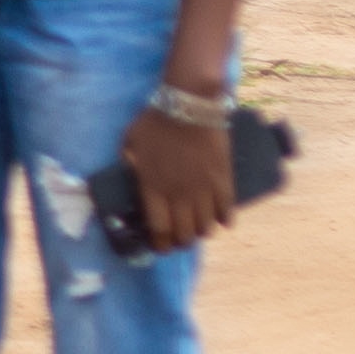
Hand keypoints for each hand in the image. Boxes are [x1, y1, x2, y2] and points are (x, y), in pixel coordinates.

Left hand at [114, 103, 236, 252]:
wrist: (189, 105)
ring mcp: (203, 188)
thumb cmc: (155, 122)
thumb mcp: (130, 143)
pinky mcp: (223, 178)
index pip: (159, 228)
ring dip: (202, 232)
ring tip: (199, 232)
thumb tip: (127, 173)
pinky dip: (226, 219)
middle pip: (184, 232)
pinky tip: (224, 223)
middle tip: (180, 242)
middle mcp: (179, 194)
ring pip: (206, 225)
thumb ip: (129, 163)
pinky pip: (227, 208)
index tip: (161, 248)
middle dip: (181, 242)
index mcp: (153, 188)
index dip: (161, 243)